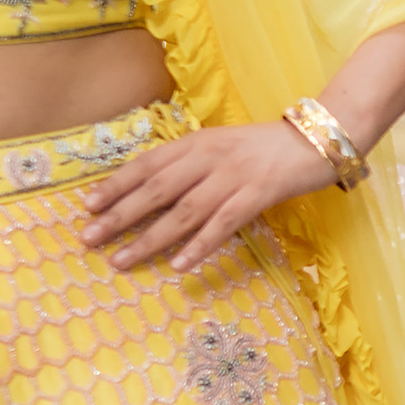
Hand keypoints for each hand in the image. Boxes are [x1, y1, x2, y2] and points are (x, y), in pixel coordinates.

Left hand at [80, 119, 338, 273]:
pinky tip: (179, 265)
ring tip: (122, 260)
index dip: (115, 185)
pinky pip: (223, 224)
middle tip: (88, 238)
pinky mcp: (258, 194)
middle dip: (119, 216)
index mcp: (197, 142)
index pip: (147, 164)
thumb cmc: (266, 146)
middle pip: (155, 190)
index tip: (87, 206)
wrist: (317, 138)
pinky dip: (199, 245)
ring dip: (149, 238)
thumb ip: (191, 163)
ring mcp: (233, 176)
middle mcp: (209, 157)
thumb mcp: (222, 145)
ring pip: (182, 211)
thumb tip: (153, 190)